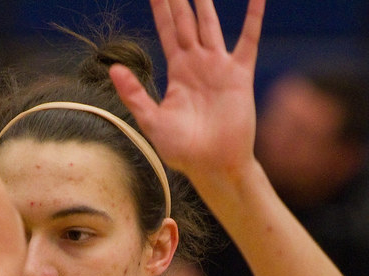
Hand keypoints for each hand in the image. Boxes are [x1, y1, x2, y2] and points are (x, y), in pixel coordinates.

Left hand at [110, 0, 264, 183]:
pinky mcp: (239, 75)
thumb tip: (114, 68)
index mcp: (177, 72)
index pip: (166, 31)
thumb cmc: (182, 150)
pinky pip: (248, 40)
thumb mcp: (152, 121)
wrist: (213, 165)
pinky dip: (254, 18)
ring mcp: (219, 67)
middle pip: (187, 22)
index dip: (161, 9)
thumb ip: (134, 94)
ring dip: (206, 3)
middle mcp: (198, 64)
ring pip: (211, 25)